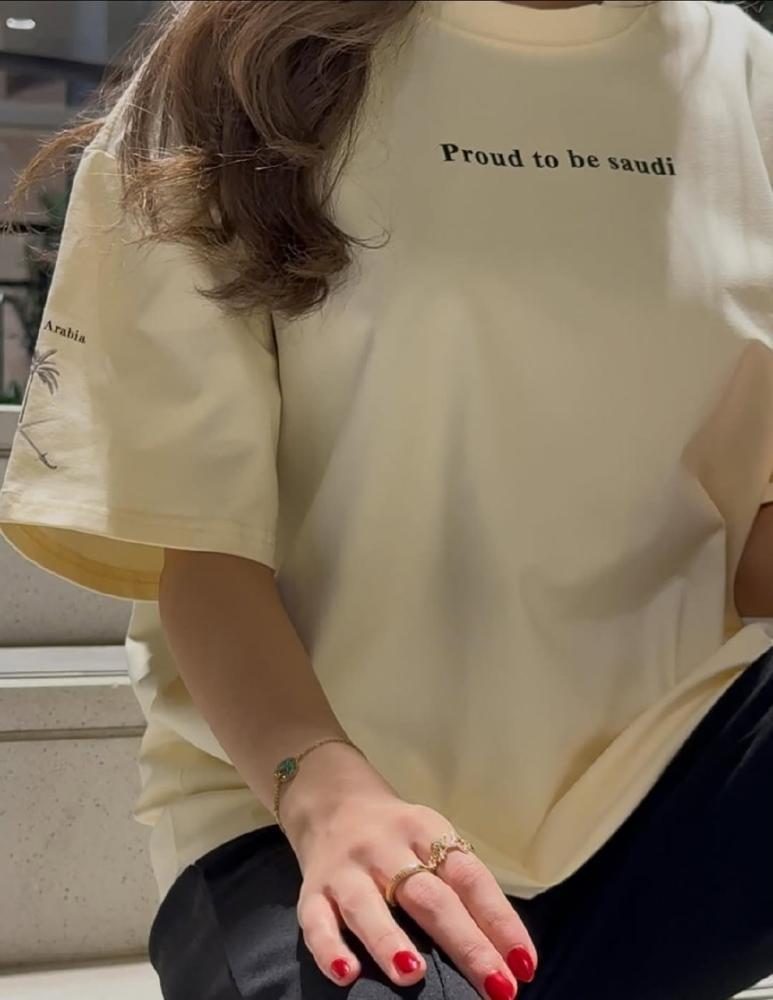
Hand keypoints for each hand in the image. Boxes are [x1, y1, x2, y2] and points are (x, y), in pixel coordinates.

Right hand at [280, 743, 537, 998]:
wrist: (331, 800)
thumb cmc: (397, 838)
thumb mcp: (432, 842)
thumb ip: (459, 886)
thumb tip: (507, 952)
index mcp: (426, 831)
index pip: (470, 877)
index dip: (499, 919)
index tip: (525, 964)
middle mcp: (386, 847)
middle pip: (429, 896)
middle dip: (465, 943)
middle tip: (498, 988)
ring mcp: (346, 869)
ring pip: (367, 906)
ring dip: (390, 941)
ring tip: (414, 976)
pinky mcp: (311, 891)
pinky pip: (316, 922)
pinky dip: (329, 950)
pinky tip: (347, 975)